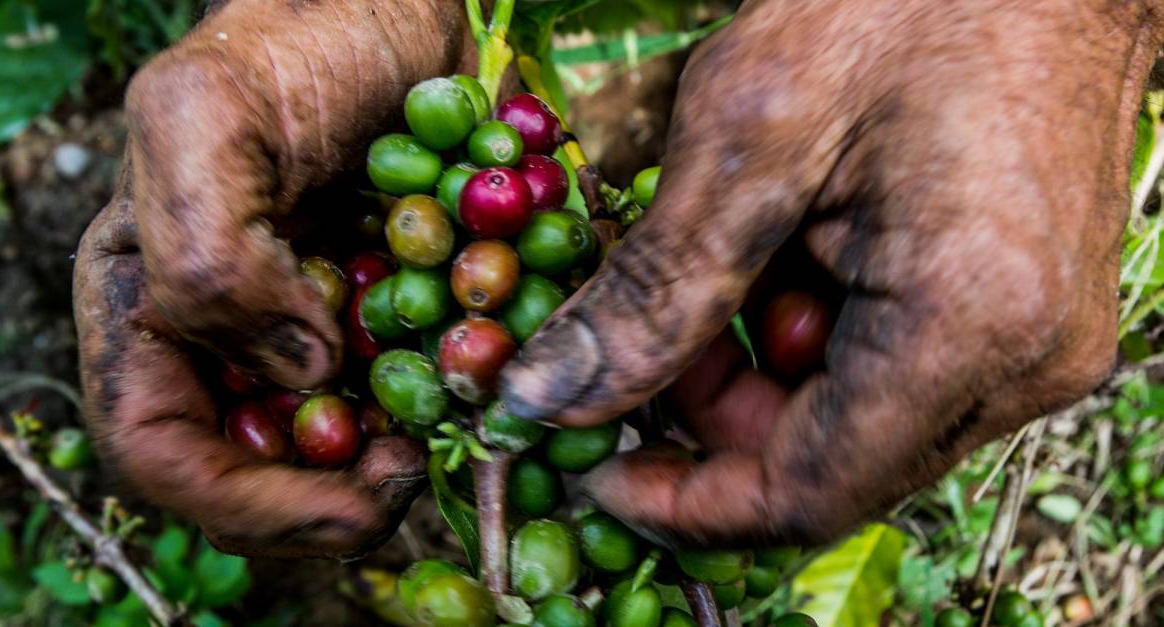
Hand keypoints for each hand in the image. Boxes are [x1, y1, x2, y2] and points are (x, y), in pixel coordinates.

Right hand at [73, 0, 466, 557]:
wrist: (391, 11)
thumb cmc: (290, 42)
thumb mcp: (204, 117)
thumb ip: (207, 254)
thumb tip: (301, 373)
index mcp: (150, 304)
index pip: (162, 450)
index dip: (246, 502)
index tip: (346, 502)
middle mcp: (227, 334)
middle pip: (257, 469)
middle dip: (332, 494)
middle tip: (412, 474)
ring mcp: (309, 329)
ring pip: (339, 446)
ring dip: (396, 456)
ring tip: (453, 428)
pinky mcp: (383, 313)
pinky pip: (409, 389)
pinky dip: (446, 400)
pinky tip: (482, 375)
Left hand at [500, 0, 1163, 546]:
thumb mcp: (745, 139)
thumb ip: (650, 291)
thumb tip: (548, 399)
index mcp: (968, 325)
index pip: (807, 494)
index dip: (685, 502)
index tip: (595, 469)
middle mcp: (1027, 360)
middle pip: (831, 465)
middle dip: (713, 417)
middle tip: (643, 333)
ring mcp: (1038, 341)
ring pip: (858, 424)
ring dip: (757, 371)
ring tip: (718, 264)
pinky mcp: (1025, 311)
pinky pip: (897, 373)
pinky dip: (812, 336)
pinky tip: (784, 250)